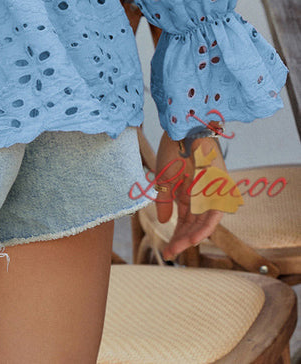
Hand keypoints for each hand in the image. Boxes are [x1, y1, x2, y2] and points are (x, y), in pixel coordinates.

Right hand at [154, 132, 224, 261]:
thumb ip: (163, 201)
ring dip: (192, 236)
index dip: (175, 236)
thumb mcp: (163, 179)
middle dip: (181, 240)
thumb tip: (163, 221)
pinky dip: (205, 225)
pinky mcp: (220, 188)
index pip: (184, 221)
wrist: (182, 129)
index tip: (167, 252)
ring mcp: (211, 193)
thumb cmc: (173, 149)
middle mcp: (201, 197)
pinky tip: (194, 237)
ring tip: (180, 248)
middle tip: (170, 254)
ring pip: (204, 222)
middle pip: (193, 224)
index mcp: (188, 194)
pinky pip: (215, 212)